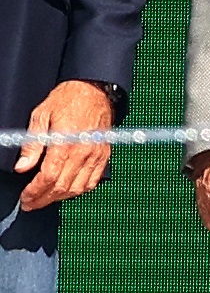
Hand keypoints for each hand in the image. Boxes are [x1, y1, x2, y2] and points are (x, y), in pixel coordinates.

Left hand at [12, 81, 112, 211]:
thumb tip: (22, 167)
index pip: (48, 178)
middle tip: (31, 203)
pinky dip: (80, 190)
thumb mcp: (40, 117)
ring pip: (78, 188)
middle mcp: (83, 152)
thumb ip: (31, 145)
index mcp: (65, 143)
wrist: (94, 89)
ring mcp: (96, 154)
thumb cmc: (67, 100)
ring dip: (60, 197)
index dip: (34, 192)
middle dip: (43, 199)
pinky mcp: (104, 154)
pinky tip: (68, 190)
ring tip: (47, 198)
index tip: (25, 198)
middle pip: (62, 186)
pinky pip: (93, 181)